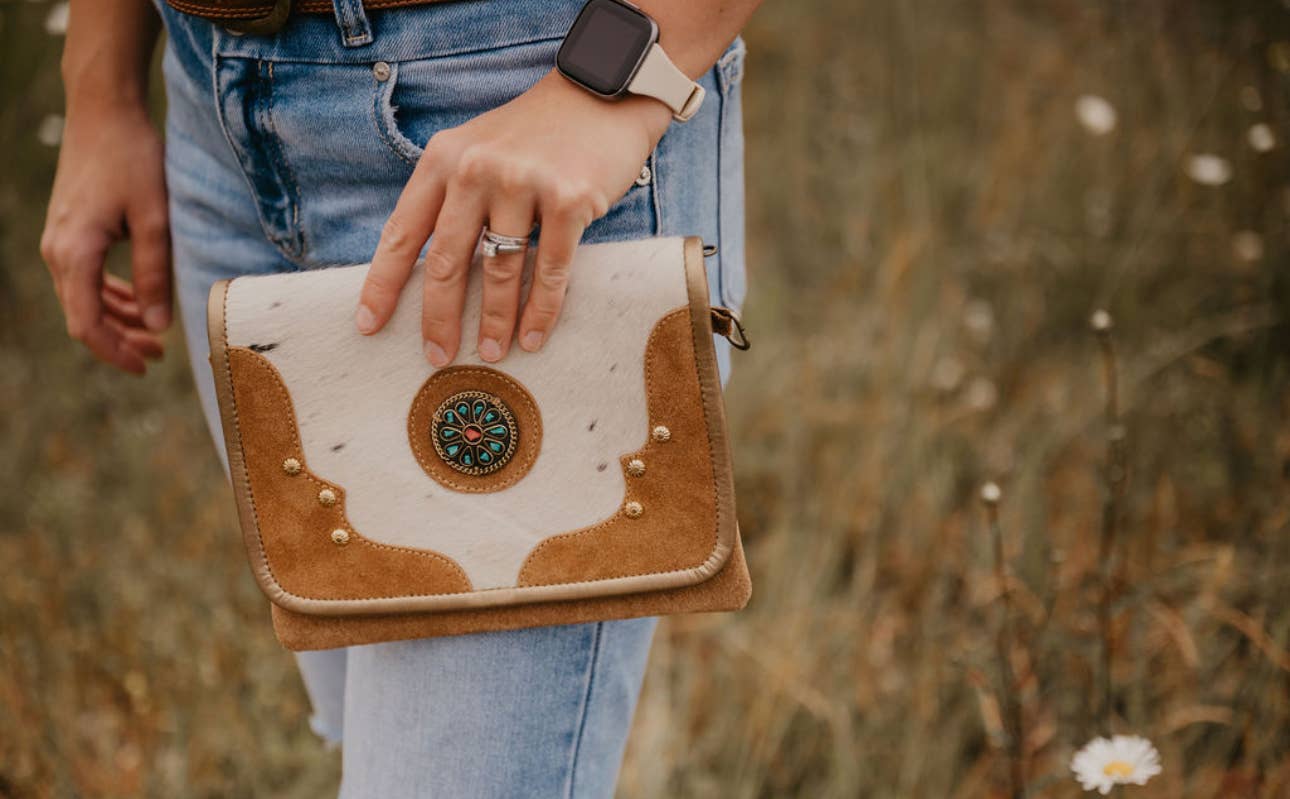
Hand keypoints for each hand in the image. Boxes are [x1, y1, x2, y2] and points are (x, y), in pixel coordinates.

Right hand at [40, 106, 169, 374]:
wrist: (103, 112)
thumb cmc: (133, 159)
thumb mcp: (154, 220)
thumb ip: (155, 274)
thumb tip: (158, 326)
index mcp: (75, 253)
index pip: (85, 324)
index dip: (114, 352)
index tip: (145, 366)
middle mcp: (58, 251)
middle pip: (83, 315)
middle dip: (120, 340)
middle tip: (159, 355)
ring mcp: (60, 240)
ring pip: (84, 298)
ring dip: (118, 319)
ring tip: (155, 335)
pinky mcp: (70, 230)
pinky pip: (86, 277)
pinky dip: (111, 295)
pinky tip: (139, 302)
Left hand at [356, 70, 672, 365]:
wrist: (601, 96)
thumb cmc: (535, 135)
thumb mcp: (475, 150)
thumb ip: (449, 197)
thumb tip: (431, 273)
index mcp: (444, 160)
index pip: (403, 233)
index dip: (383, 284)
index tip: (369, 325)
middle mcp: (477, 170)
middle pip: (447, 262)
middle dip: (438, 319)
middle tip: (436, 356)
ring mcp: (524, 184)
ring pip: (500, 272)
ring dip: (494, 322)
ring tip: (491, 352)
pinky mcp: (570, 201)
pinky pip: (550, 271)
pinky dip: (542, 312)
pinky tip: (533, 337)